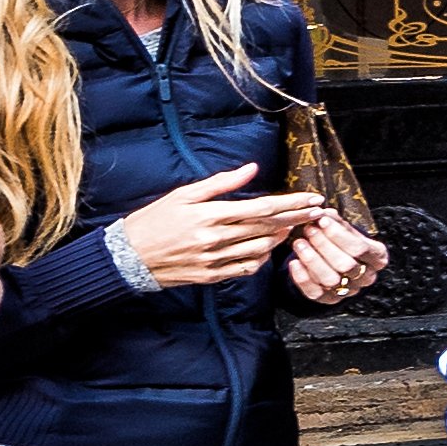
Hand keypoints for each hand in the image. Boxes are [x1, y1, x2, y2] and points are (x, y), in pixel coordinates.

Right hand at [109, 161, 298, 286]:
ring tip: (293, 227)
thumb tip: (252, 169)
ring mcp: (214, 260)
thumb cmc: (154, 219)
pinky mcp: (211, 276)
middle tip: (318, 212)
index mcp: (210, 215)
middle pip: (268, 229)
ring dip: (281, 239)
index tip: (313, 200)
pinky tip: (268, 249)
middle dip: (297, 219)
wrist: (128, 256)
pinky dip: (262, 259)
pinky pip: (246, 269)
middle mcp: (215, 239)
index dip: (292, 204)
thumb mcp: (184, 194)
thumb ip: (221, 183)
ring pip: (261, 250)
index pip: (263, 209)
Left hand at [274, 200, 391, 300]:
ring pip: (331, 280)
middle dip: (323, 245)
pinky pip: (315, 293)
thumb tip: (325, 212)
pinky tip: (294, 263)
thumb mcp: (347, 230)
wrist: (338, 262)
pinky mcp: (330, 299)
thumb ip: (338, 222)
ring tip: (298, 243)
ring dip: (311, 260)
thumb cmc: (345, 243)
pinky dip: (302, 278)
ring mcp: (349, 290)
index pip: (360, 248)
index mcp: (377, 257)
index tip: (323, 220)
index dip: (339, 234)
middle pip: (345, 265)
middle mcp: (366, 276)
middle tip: (308, 229)